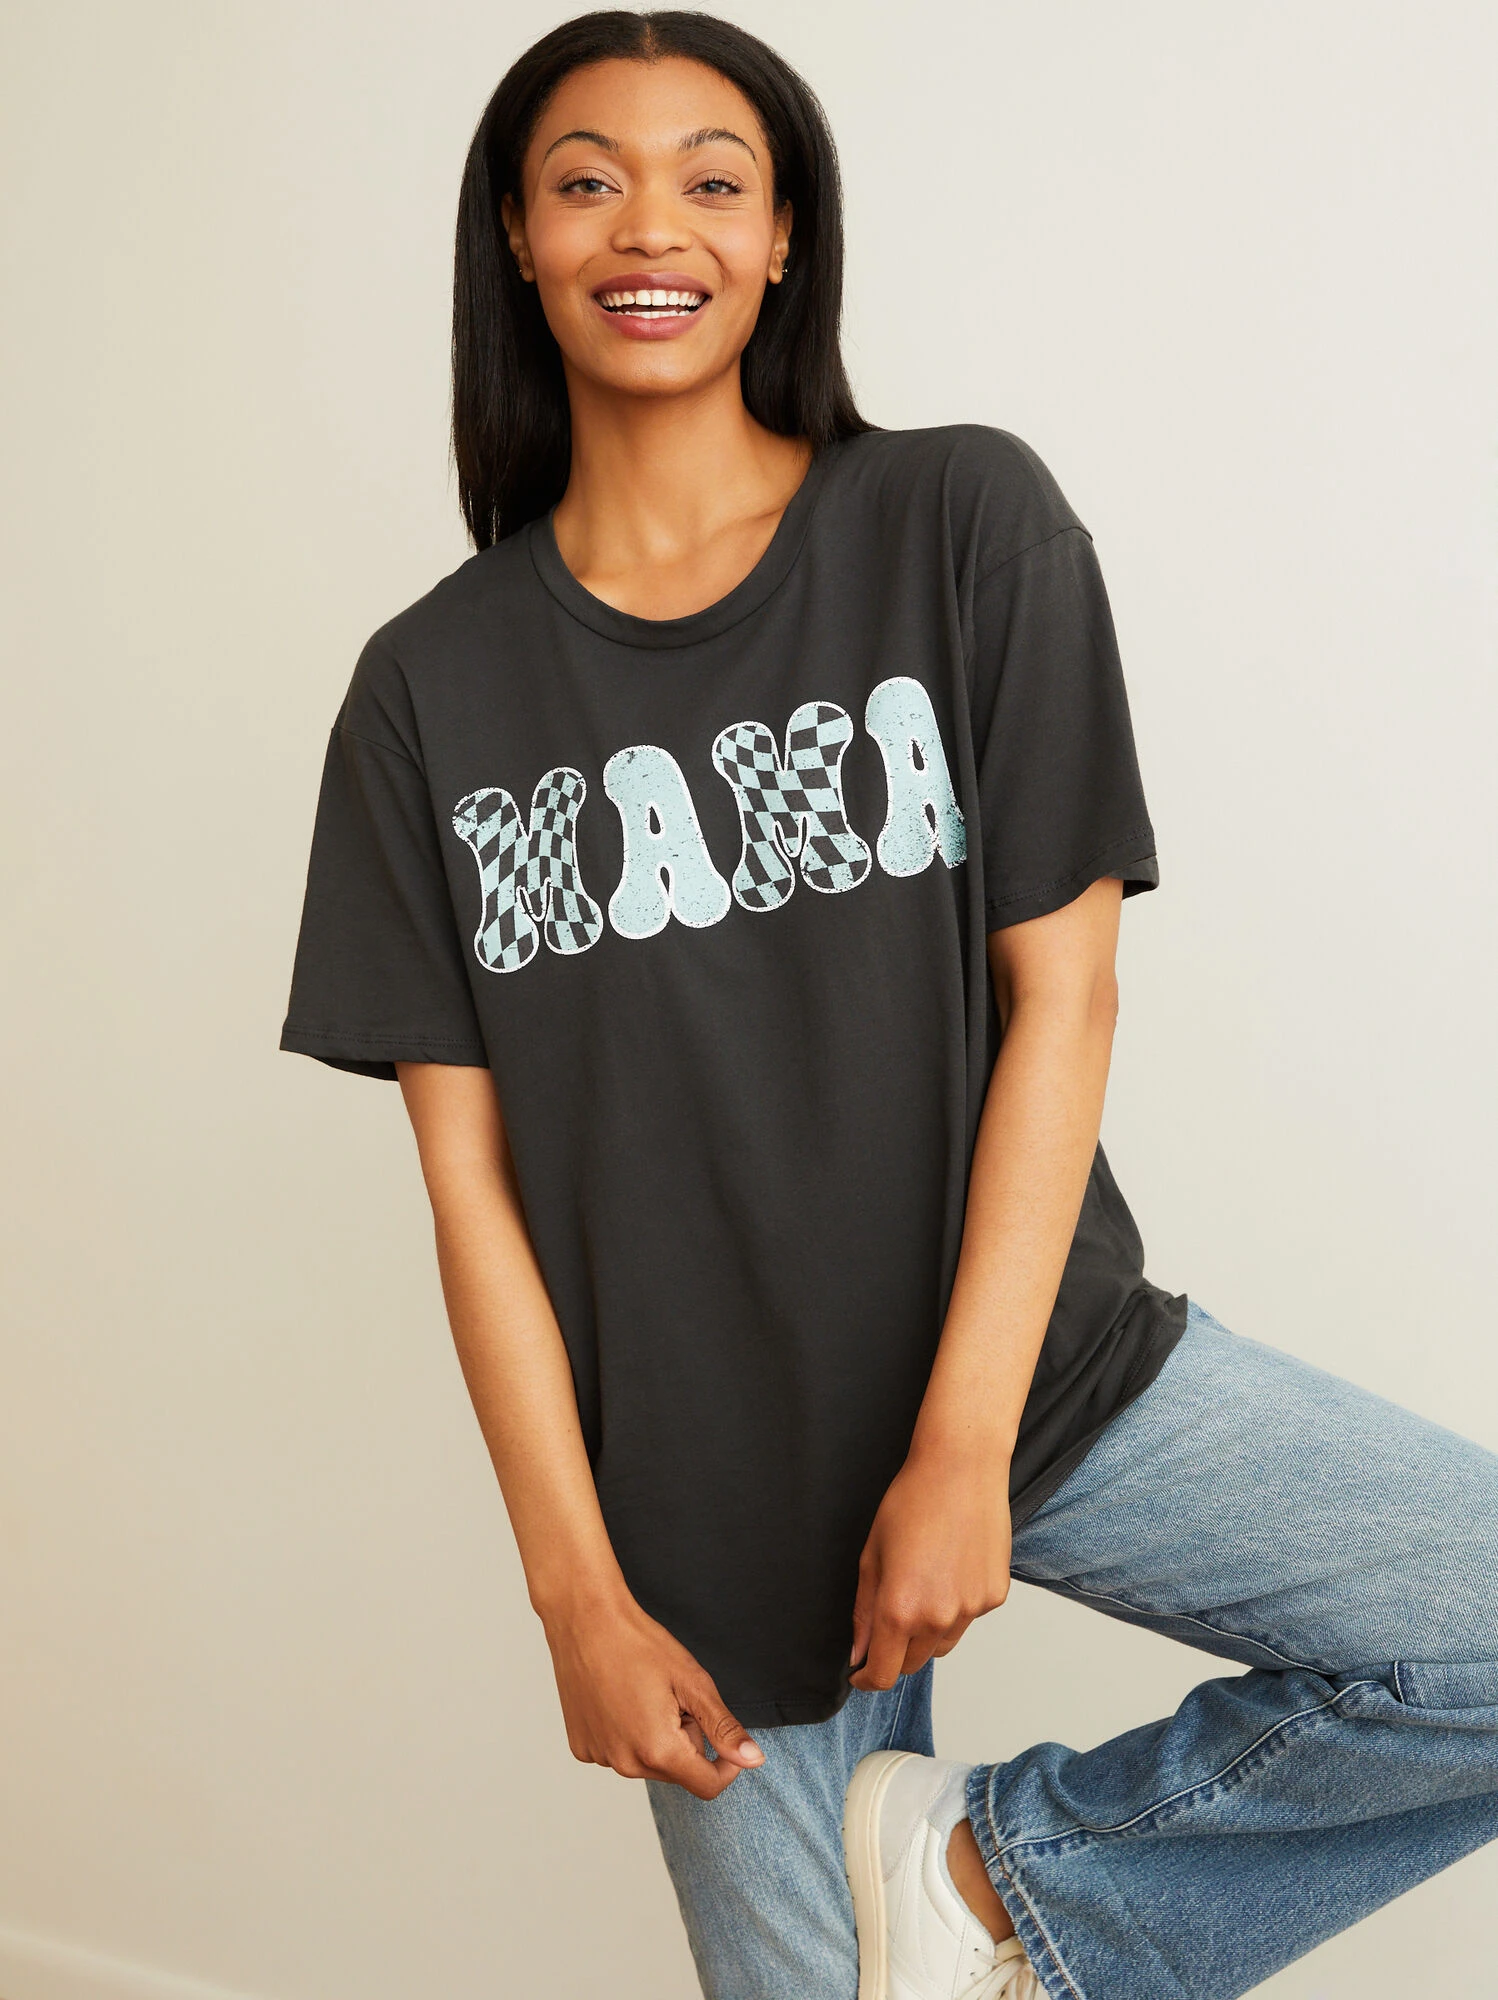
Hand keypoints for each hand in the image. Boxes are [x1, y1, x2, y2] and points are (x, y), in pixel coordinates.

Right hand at [541, 1586, 764, 1799]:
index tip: (722, 1734)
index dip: (726, 1765)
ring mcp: (599, 1757)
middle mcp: (625, 1764)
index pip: (707, 1786)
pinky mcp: (581, 1747)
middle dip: (685, 1740)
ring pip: (647, 1762)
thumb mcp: (693, 1682)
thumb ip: (723, 1728)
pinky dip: (626, 1734)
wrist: (586, 1620)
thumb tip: (754, 1761)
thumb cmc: (639, 1643)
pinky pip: (618, 1753)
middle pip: (676, 1771)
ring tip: (643, 1694)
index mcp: (658, 1751)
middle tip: (673, 1697)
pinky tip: (618, 1699)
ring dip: (655, 1738)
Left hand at [849, 1447, 1012, 1690]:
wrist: (961, 1469)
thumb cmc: (912, 1501)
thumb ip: (864, 1610)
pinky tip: (949, 1570)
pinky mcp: (994, 1596)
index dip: (867, 1678)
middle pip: (913, 1664)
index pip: (884, 1673)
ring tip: (922, 1587)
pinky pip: (968, 1619)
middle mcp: (938, 1618)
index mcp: (900, 1609)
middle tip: (887, 1620)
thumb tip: (859, 1651)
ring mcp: (971, 1609)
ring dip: (926, 1634)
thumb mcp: (872, 1554)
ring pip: (942, 1645)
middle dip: (894, 1653)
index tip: (860, 1672)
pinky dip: (955, 1609)